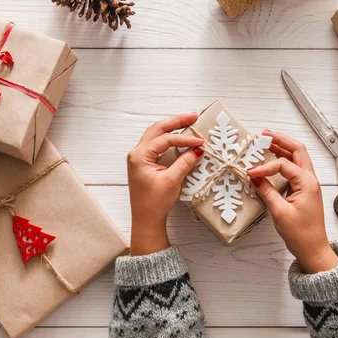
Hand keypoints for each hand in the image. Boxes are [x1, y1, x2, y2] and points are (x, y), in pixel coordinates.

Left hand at [127, 113, 203, 255]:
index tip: (200, 142)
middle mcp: (137, 153)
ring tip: (188, 122)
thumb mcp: (172, 181)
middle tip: (193, 116)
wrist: (146, 220)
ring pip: (156, 135)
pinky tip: (180, 138)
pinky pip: (157, 145)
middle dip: (176, 122)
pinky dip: (169, 139)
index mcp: (140, 156)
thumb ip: (184, 162)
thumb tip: (197, 149)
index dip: (184, 139)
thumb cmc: (154, 203)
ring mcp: (140, 158)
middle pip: (157, 129)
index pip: (165, 139)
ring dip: (172, 129)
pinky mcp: (145, 164)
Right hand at [247, 130, 337, 273]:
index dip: (265, 166)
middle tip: (264, 134)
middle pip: (298, 150)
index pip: (284, 165)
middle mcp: (310, 180)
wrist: (313, 249)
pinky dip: (284, 162)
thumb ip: (267, 192)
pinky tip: (272, 161)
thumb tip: (255, 178)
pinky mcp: (304, 190)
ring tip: (267, 142)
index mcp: (307, 183)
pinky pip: (294, 170)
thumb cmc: (301, 234)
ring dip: (283, 149)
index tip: (250, 172)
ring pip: (297, 159)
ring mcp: (308, 184)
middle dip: (281, 140)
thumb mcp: (280, 213)